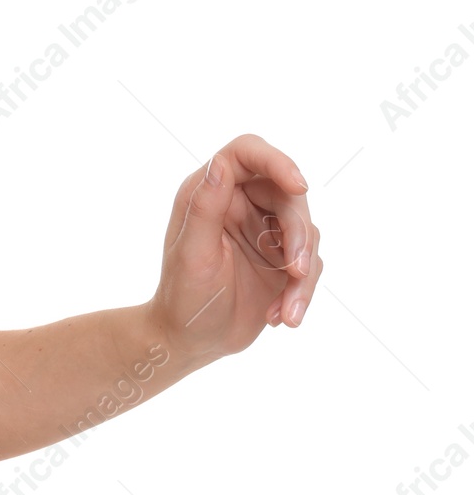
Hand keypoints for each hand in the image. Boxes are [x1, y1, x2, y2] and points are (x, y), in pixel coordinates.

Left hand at [149, 134, 323, 368]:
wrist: (192, 340)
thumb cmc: (183, 296)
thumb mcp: (192, 253)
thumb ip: (206, 206)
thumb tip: (222, 163)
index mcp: (209, 193)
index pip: (247, 154)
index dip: (277, 161)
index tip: (300, 186)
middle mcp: (238, 204)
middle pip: (288, 194)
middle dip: (299, 234)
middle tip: (296, 272)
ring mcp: (264, 230)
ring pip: (306, 231)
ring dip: (303, 274)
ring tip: (286, 312)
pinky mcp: (283, 258)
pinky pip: (310, 264)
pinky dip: (301, 292)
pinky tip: (281, 317)